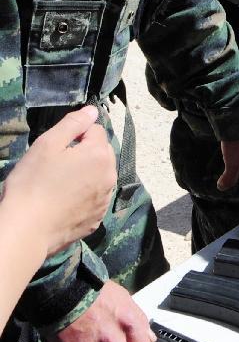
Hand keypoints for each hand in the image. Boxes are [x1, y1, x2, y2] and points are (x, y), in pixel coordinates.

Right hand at [3, 105, 115, 257]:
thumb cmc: (33, 184)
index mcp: (100, 155)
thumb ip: (73, 124)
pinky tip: (64, 202)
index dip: (76, 135)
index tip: (57, 148)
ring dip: (86, 174)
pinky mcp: (97, 219)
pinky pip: (95, 198)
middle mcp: (110, 176)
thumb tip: (93, 111)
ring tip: (59, 185)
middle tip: (57, 166)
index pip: (96, 131)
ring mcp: (105, 200)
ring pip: (99, 176)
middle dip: (85, 153)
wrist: (26, 231)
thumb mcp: (47, 144)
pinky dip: (84, 196)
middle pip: (102, 153)